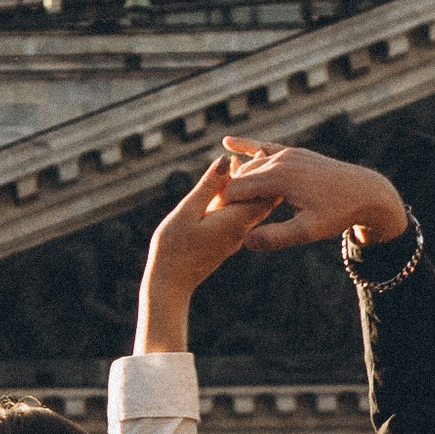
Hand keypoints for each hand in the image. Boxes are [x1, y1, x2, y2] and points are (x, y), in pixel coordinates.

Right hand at [134, 153, 289, 351]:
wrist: (171, 284)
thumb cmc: (173, 249)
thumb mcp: (188, 213)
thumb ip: (208, 187)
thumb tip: (226, 162)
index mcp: (235, 220)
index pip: (259, 191)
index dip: (263, 171)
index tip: (263, 150)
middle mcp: (240, 228)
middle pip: (261, 198)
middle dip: (262, 175)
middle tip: (262, 151)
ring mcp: (234, 236)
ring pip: (250, 206)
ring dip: (251, 185)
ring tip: (247, 161)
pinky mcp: (226, 240)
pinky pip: (239, 214)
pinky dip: (239, 196)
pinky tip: (231, 186)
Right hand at [216, 142, 409, 255]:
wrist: (367, 192)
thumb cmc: (338, 214)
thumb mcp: (308, 231)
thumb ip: (275, 237)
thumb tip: (245, 240)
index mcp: (280, 177)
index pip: (237, 190)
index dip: (222, 205)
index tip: (210, 220)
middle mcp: (281, 160)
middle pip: (241, 177)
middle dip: (227, 194)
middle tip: (211, 214)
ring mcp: (288, 153)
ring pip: (251, 166)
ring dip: (237, 180)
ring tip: (219, 196)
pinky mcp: (294, 152)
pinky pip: (265, 148)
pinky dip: (246, 146)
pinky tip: (228, 142)